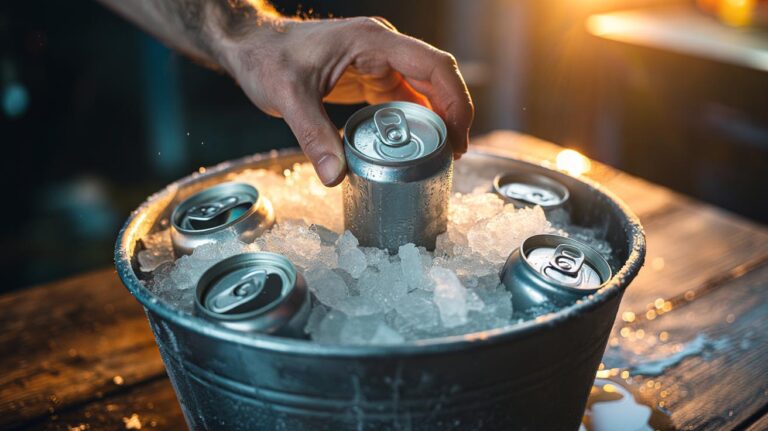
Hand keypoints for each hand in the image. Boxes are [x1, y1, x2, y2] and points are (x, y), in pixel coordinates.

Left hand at [214, 17, 473, 185]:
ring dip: (437, 119)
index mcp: (372, 42)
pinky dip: (415, 121)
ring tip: (442, 155)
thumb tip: (335, 177)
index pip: (433, 66)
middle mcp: (383, 48)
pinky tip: (416, 145)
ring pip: (424, 89)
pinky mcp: (369, 77)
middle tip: (455, 154)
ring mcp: (378, 62)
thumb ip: (313, 135)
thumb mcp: (287, 96)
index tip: (458, 137)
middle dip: (453, 114)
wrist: (252, 47)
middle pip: (437, 77)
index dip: (455, 101)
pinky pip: (404, 98)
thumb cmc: (267, 57)